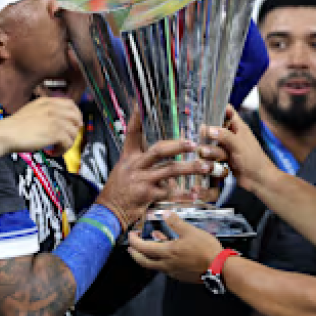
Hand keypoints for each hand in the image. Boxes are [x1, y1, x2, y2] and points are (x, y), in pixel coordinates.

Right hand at [0, 97, 82, 156]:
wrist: (7, 133)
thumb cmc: (14, 126)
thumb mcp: (31, 110)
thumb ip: (45, 112)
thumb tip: (55, 121)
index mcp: (47, 101)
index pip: (71, 104)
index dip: (76, 114)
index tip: (74, 124)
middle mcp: (54, 108)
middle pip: (76, 117)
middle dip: (75, 129)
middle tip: (68, 138)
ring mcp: (56, 120)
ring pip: (73, 132)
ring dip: (67, 143)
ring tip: (56, 148)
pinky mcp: (55, 133)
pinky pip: (68, 143)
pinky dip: (62, 150)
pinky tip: (53, 152)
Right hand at [96, 113, 210, 227]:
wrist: (109, 211)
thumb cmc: (118, 190)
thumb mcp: (123, 169)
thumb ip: (141, 158)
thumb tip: (162, 149)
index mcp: (129, 157)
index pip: (133, 133)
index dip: (137, 118)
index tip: (141, 104)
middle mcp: (135, 165)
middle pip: (159, 150)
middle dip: (178, 146)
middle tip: (193, 144)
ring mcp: (142, 180)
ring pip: (170, 170)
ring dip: (189, 168)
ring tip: (205, 166)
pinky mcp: (148, 195)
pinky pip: (170, 192)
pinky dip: (184, 194)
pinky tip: (196, 193)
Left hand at [127, 211, 222, 282]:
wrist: (219, 268)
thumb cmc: (205, 249)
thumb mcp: (190, 231)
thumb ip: (176, 223)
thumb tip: (165, 214)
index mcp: (167, 252)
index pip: (142, 248)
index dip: (134, 241)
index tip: (131, 234)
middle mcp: (166, 265)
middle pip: (143, 261)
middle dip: (135, 254)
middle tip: (130, 247)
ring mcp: (173, 272)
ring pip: (154, 265)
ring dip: (149, 256)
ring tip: (150, 244)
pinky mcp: (180, 276)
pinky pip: (165, 267)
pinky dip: (161, 259)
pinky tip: (168, 251)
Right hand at [197, 106, 278, 194]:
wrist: (259, 179)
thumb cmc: (253, 159)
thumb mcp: (238, 144)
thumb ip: (224, 135)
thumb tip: (207, 129)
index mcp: (239, 127)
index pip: (228, 111)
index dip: (217, 108)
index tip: (204, 110)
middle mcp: (232, 135)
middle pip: (215, 127)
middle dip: (208, 132)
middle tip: (201, 136)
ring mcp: (227, 147)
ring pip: (212, 142)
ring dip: (210, 149)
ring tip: (208, 154)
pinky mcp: (224, 158)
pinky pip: (213, 155)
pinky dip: (210, 157)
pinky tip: (209, 161)